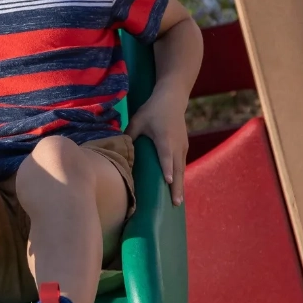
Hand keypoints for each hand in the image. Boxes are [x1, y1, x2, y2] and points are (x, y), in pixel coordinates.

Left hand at [125, 89, 188, 205]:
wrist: (172, 99)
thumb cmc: (152, 110)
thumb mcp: (137, 120)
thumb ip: (129, 135)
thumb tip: (119, 150)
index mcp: (164, 138)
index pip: (166, 156)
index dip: (167, 168)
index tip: (168, 180)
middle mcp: (176, 144)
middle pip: (177, 168)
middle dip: (176, 186)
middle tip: (174, 203)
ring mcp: (182, 146)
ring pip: (181, 169)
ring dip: (180, 185)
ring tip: (177, 202)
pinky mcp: (184, 147)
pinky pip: (182, 165)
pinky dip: (180, 177)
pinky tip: (177, 188)